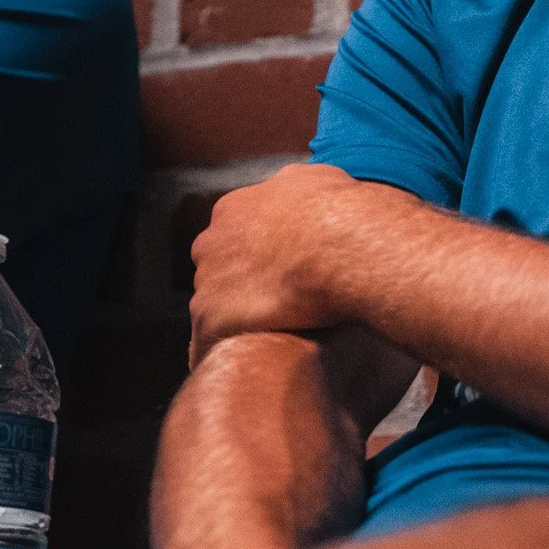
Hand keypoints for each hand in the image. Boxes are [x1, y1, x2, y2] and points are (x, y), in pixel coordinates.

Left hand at [190, 163, 420, 366]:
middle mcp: (211, 242)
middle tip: (273, 304)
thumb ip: (298, 187)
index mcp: (234, 209)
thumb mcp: (319, 180)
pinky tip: (243, 368)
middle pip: (216, 269)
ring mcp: (207, 283)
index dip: (256, 252)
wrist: (342, 248)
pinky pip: (206, 345)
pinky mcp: (212, 321)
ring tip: (264, 341)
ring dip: (233, 321)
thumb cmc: (341, 214)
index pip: (232, 233)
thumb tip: (304, 186)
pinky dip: (221, 354)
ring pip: (211, 307)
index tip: (277, 268)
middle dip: (237, 284)